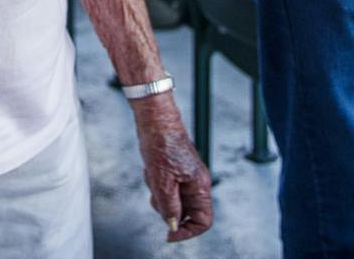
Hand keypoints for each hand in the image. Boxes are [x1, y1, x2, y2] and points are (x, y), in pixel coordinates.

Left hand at [131, 96, 213, 241]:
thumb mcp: (162, 181)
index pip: (203, 220)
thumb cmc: (161, 144)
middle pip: (185, 212)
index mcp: (200, 186)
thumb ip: (169, 206)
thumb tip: (172, 225)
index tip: (169, 234)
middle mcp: (196, 183)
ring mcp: (185, 177)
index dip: (187, 231)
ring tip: (153, 176)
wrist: (154, 119)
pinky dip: (155, 183)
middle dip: (167, 208)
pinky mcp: (174, 170)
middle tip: (156, 195)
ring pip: (172, 200)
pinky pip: (164, 188)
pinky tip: (150, 169)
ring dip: (158, 194)